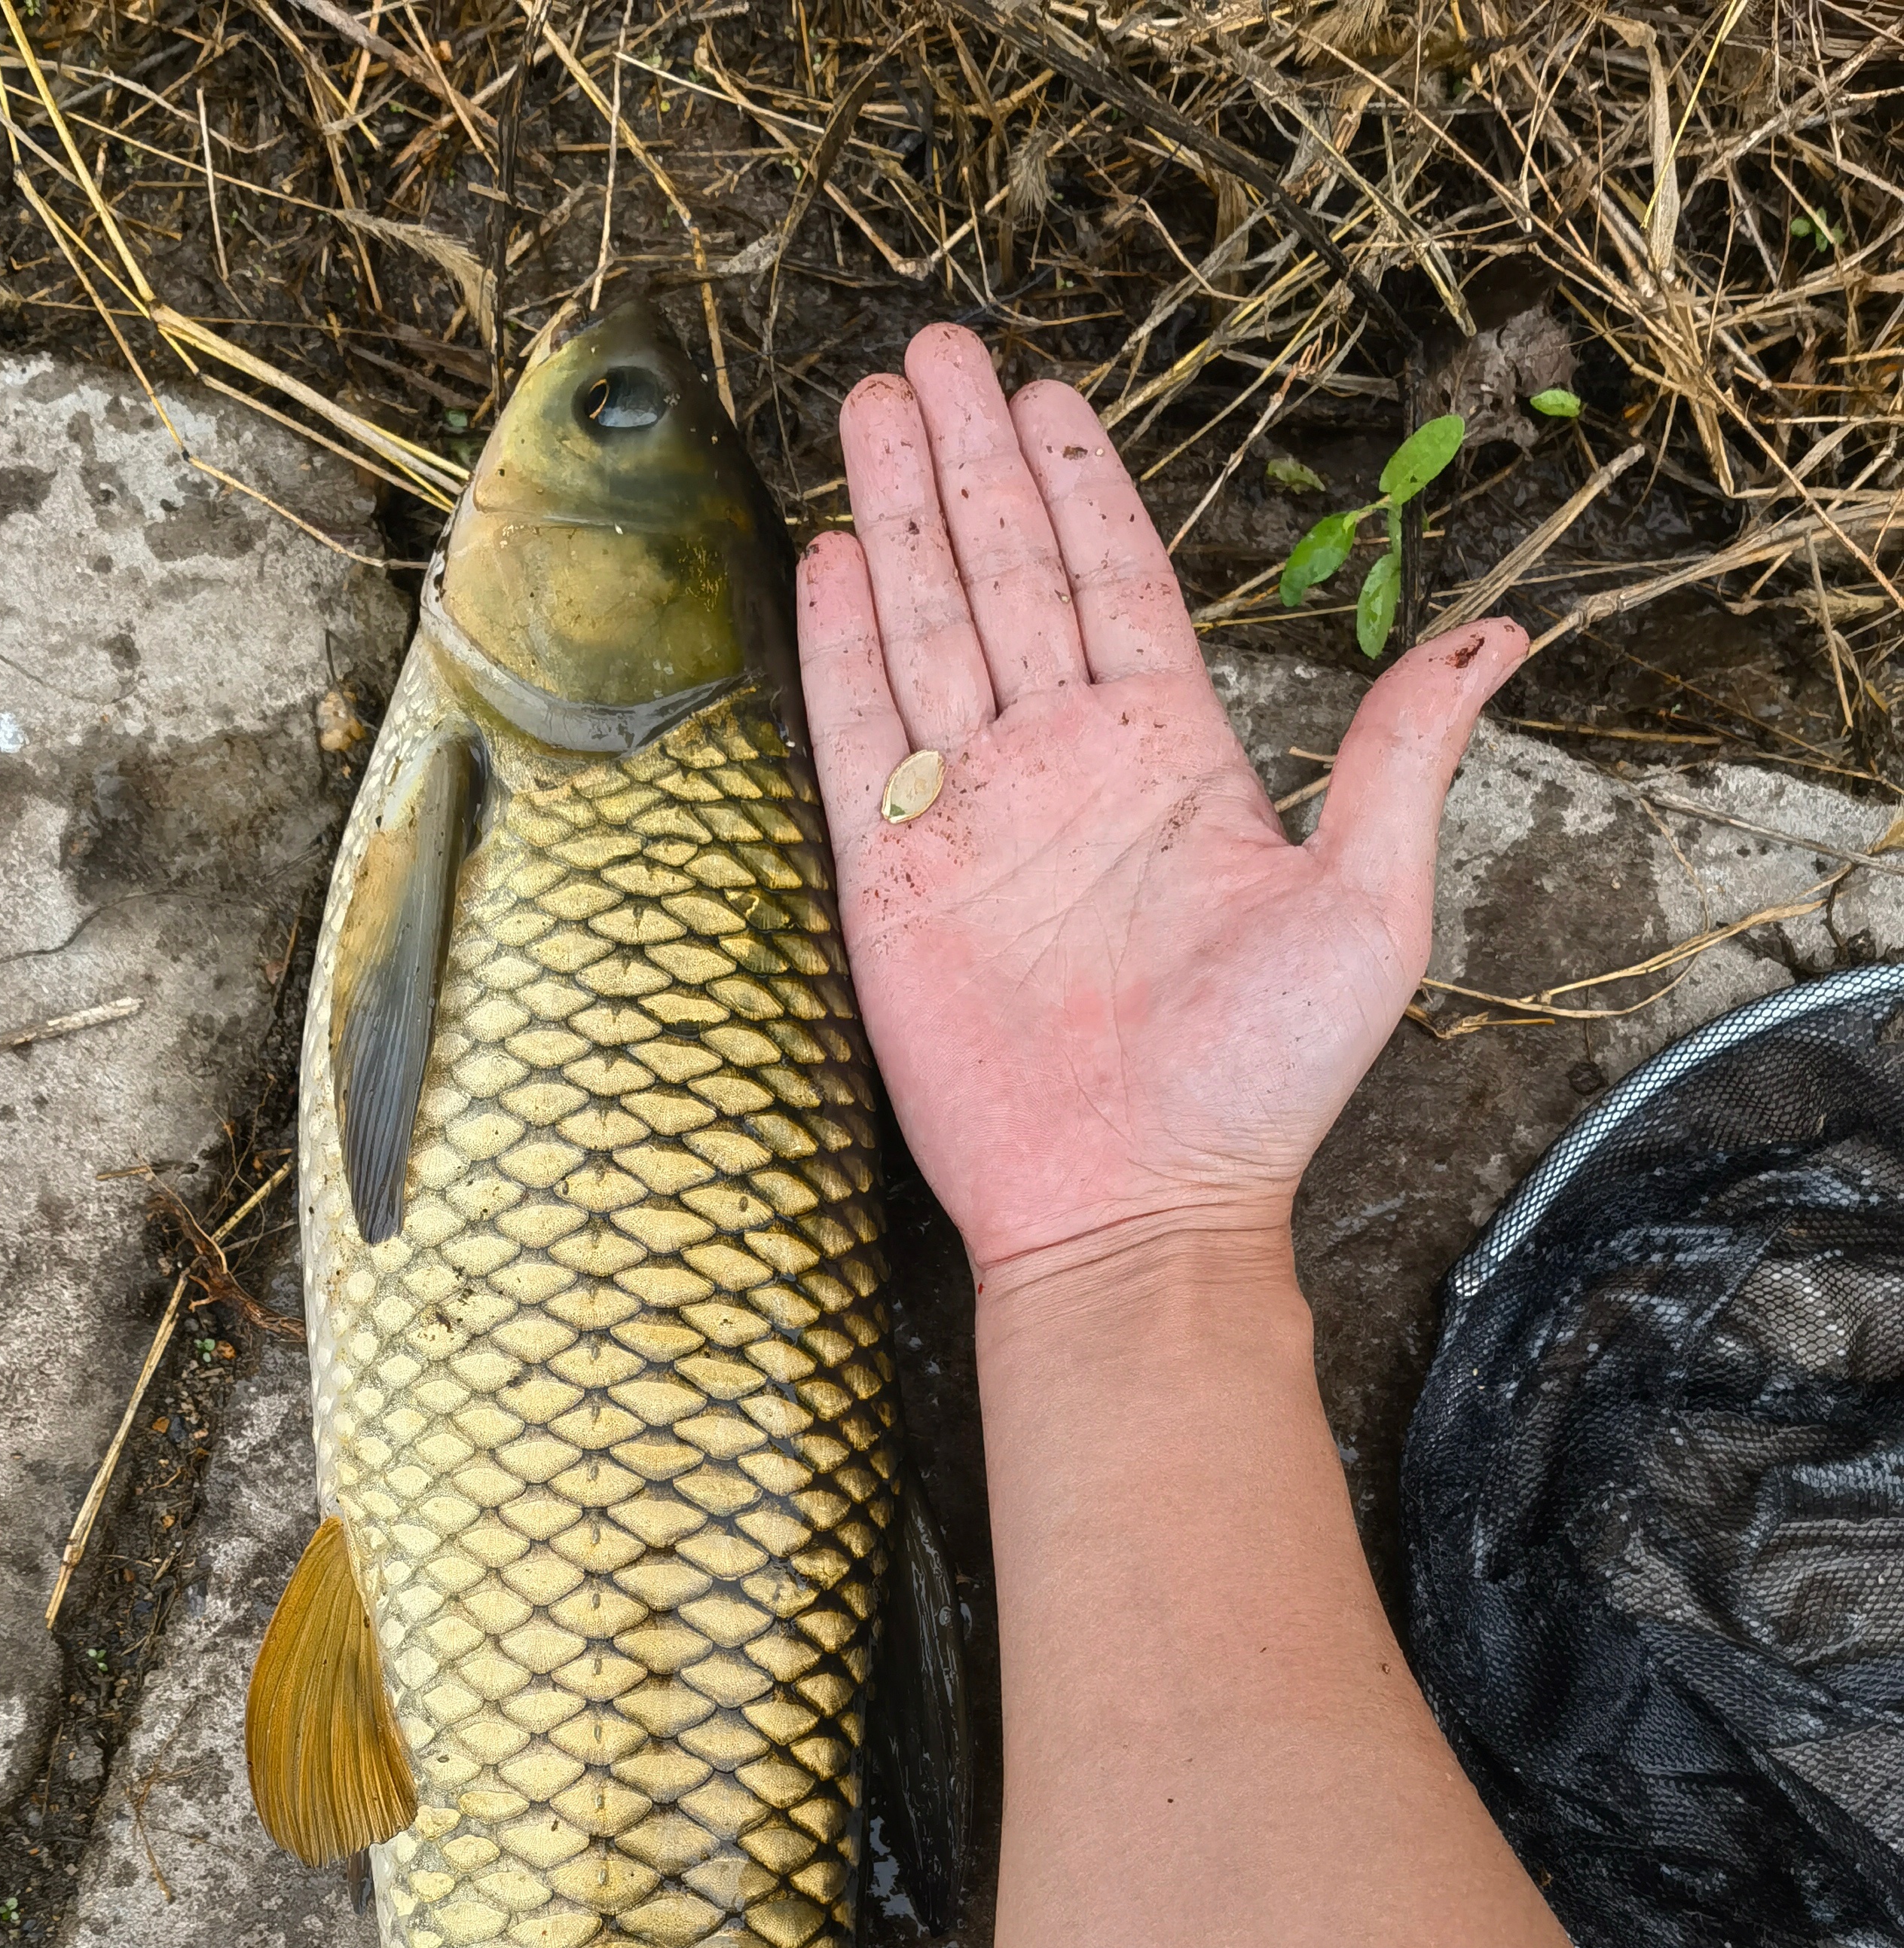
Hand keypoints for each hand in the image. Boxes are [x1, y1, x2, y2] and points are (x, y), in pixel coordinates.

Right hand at [798, 326, 1528, 1280]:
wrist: (1133, 1207)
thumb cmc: (1257, 1085)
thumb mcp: (1370, 908)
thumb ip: (1402, 759)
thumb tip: (1502, 639)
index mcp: (1169, 757)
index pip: (1115, 581)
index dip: (1080, 484)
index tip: (1046, 395)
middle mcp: (1062, 767)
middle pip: (1008, 574)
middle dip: (969, 462)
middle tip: (934, 354)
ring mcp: (971, 816)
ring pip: (926, 627)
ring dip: (898, 518)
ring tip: (873, 408)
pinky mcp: (892, 878)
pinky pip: (856, 735)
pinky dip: (839, 645)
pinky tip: (829, 559)